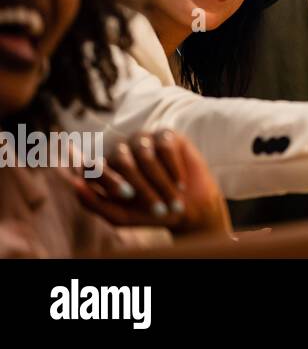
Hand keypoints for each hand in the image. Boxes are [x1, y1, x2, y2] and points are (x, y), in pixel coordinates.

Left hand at [71, 130, 229, 236]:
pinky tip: (180, 183)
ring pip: (144, 153)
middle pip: (121, 159)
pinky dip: (173, 168)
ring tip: (173, 199)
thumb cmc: (149, 213)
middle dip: (141, 185)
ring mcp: (143, 140)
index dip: (110, 178)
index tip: (128, 195)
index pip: (94, 165)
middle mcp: (121, 150)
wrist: (188, 210)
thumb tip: (74, 184)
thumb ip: (93, 203)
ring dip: (160, 181)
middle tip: (156, 206)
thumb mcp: (119, 216)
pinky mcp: (166, 135)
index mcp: (104, 169)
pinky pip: (165, 146)